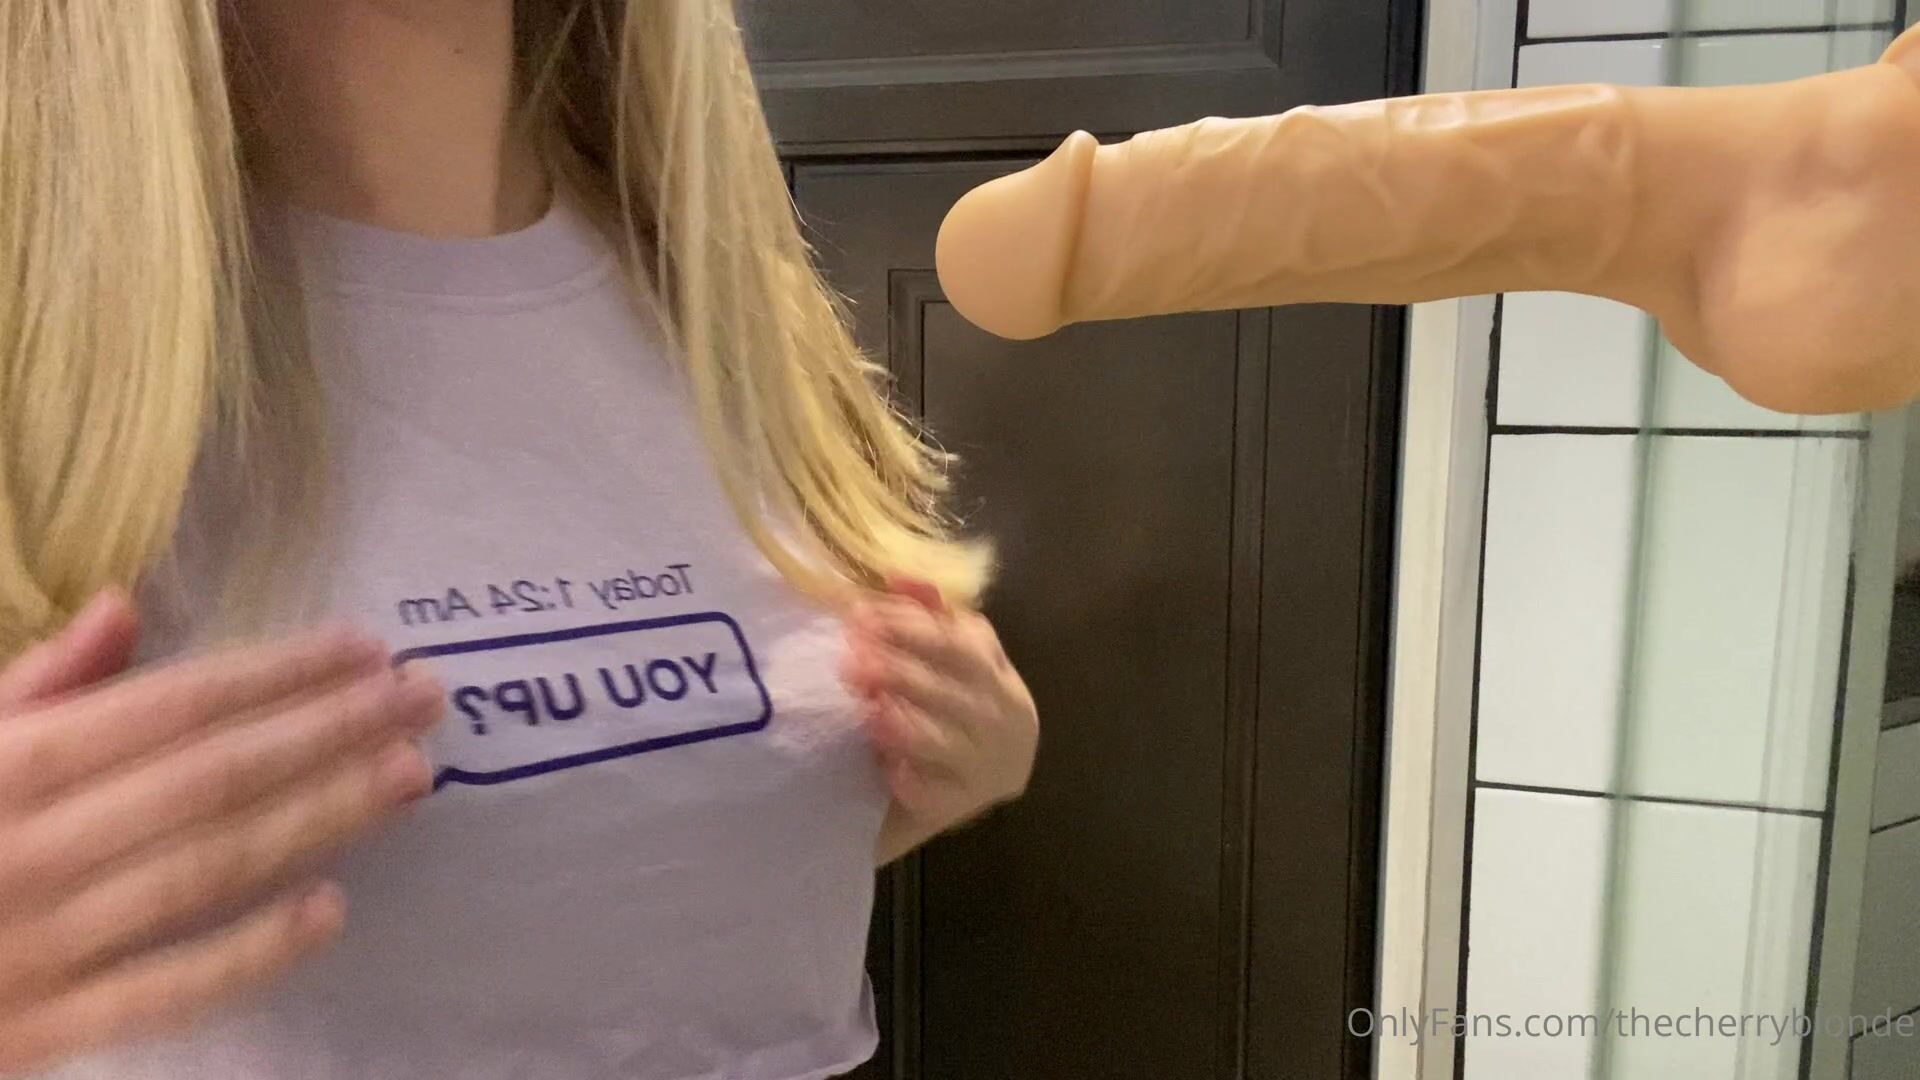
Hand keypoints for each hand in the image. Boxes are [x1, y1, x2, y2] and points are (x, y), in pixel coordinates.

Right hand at [0, 592, 441, 1073]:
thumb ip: (30, 685)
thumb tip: (126, 605)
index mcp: (6, 763)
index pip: (174, 705)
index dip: (281, 674)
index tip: (367, 648)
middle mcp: (30, 846)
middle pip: (212, 779)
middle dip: (330, 731)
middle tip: (427, 698)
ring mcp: (39, 945)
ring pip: (207, 870)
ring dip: (319, 819)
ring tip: (410, 776)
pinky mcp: (39, 1031)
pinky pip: (161, 993)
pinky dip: (248, 953)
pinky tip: (330, 911)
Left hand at [842, 579, 1036, 837]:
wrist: (993, 773)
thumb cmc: (965, 703)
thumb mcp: (959, 655)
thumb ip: (930, 615)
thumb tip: (896, 576)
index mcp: (997, 677)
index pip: (958, 646)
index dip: (910, 630)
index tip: (861, 618)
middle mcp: (1000, 720)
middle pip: (949, 691)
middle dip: (897, 673)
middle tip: (849, 662)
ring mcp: (985, 765)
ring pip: (943, 741)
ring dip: (901, 724)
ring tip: (864, 710)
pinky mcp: (963, 806)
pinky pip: (935, 793)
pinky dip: (911, 780)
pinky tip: (883, 766)